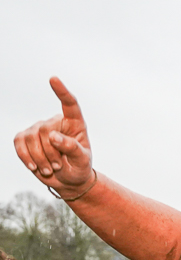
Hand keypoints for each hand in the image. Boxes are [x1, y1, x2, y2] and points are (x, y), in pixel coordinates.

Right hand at [13, 77, 93, 195]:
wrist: (68, 180)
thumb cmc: (79, 167)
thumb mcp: (82, 160)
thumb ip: (72, 148)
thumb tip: (53, 136)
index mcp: (75, 124)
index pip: (70, 104)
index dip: (62, 92)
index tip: (53, 79)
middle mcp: (55, 123)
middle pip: (45, 130)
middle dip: (51, 152)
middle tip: (58, 166)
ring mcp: (38, 129)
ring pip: (30, 138)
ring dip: (39, 158)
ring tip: (50, 169)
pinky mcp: (25, 138)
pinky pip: (19, 143)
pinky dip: (26, 157)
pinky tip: (34, 167)